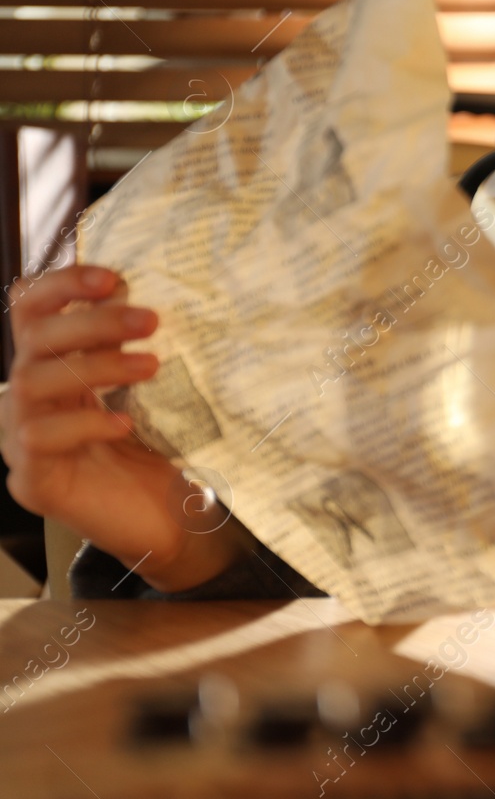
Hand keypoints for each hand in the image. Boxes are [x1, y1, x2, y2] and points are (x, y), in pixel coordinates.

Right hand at [1, 265, 251, 591]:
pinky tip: (125, 423)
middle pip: (33, 341)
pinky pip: (38, 441)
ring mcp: (21, 441)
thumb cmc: (159, 448)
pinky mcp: (33, 482)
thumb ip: (139, 344)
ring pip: (31, 384)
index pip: (31, 309)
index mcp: (52, 365)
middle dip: (91, 323)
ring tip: (151, 366)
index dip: (62, 284)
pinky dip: (84, 424)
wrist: (169, 521)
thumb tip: (161, 290)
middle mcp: (26, 398)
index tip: (114, 277)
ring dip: (96, 367)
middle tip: (150, 320)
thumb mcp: (152, 388)